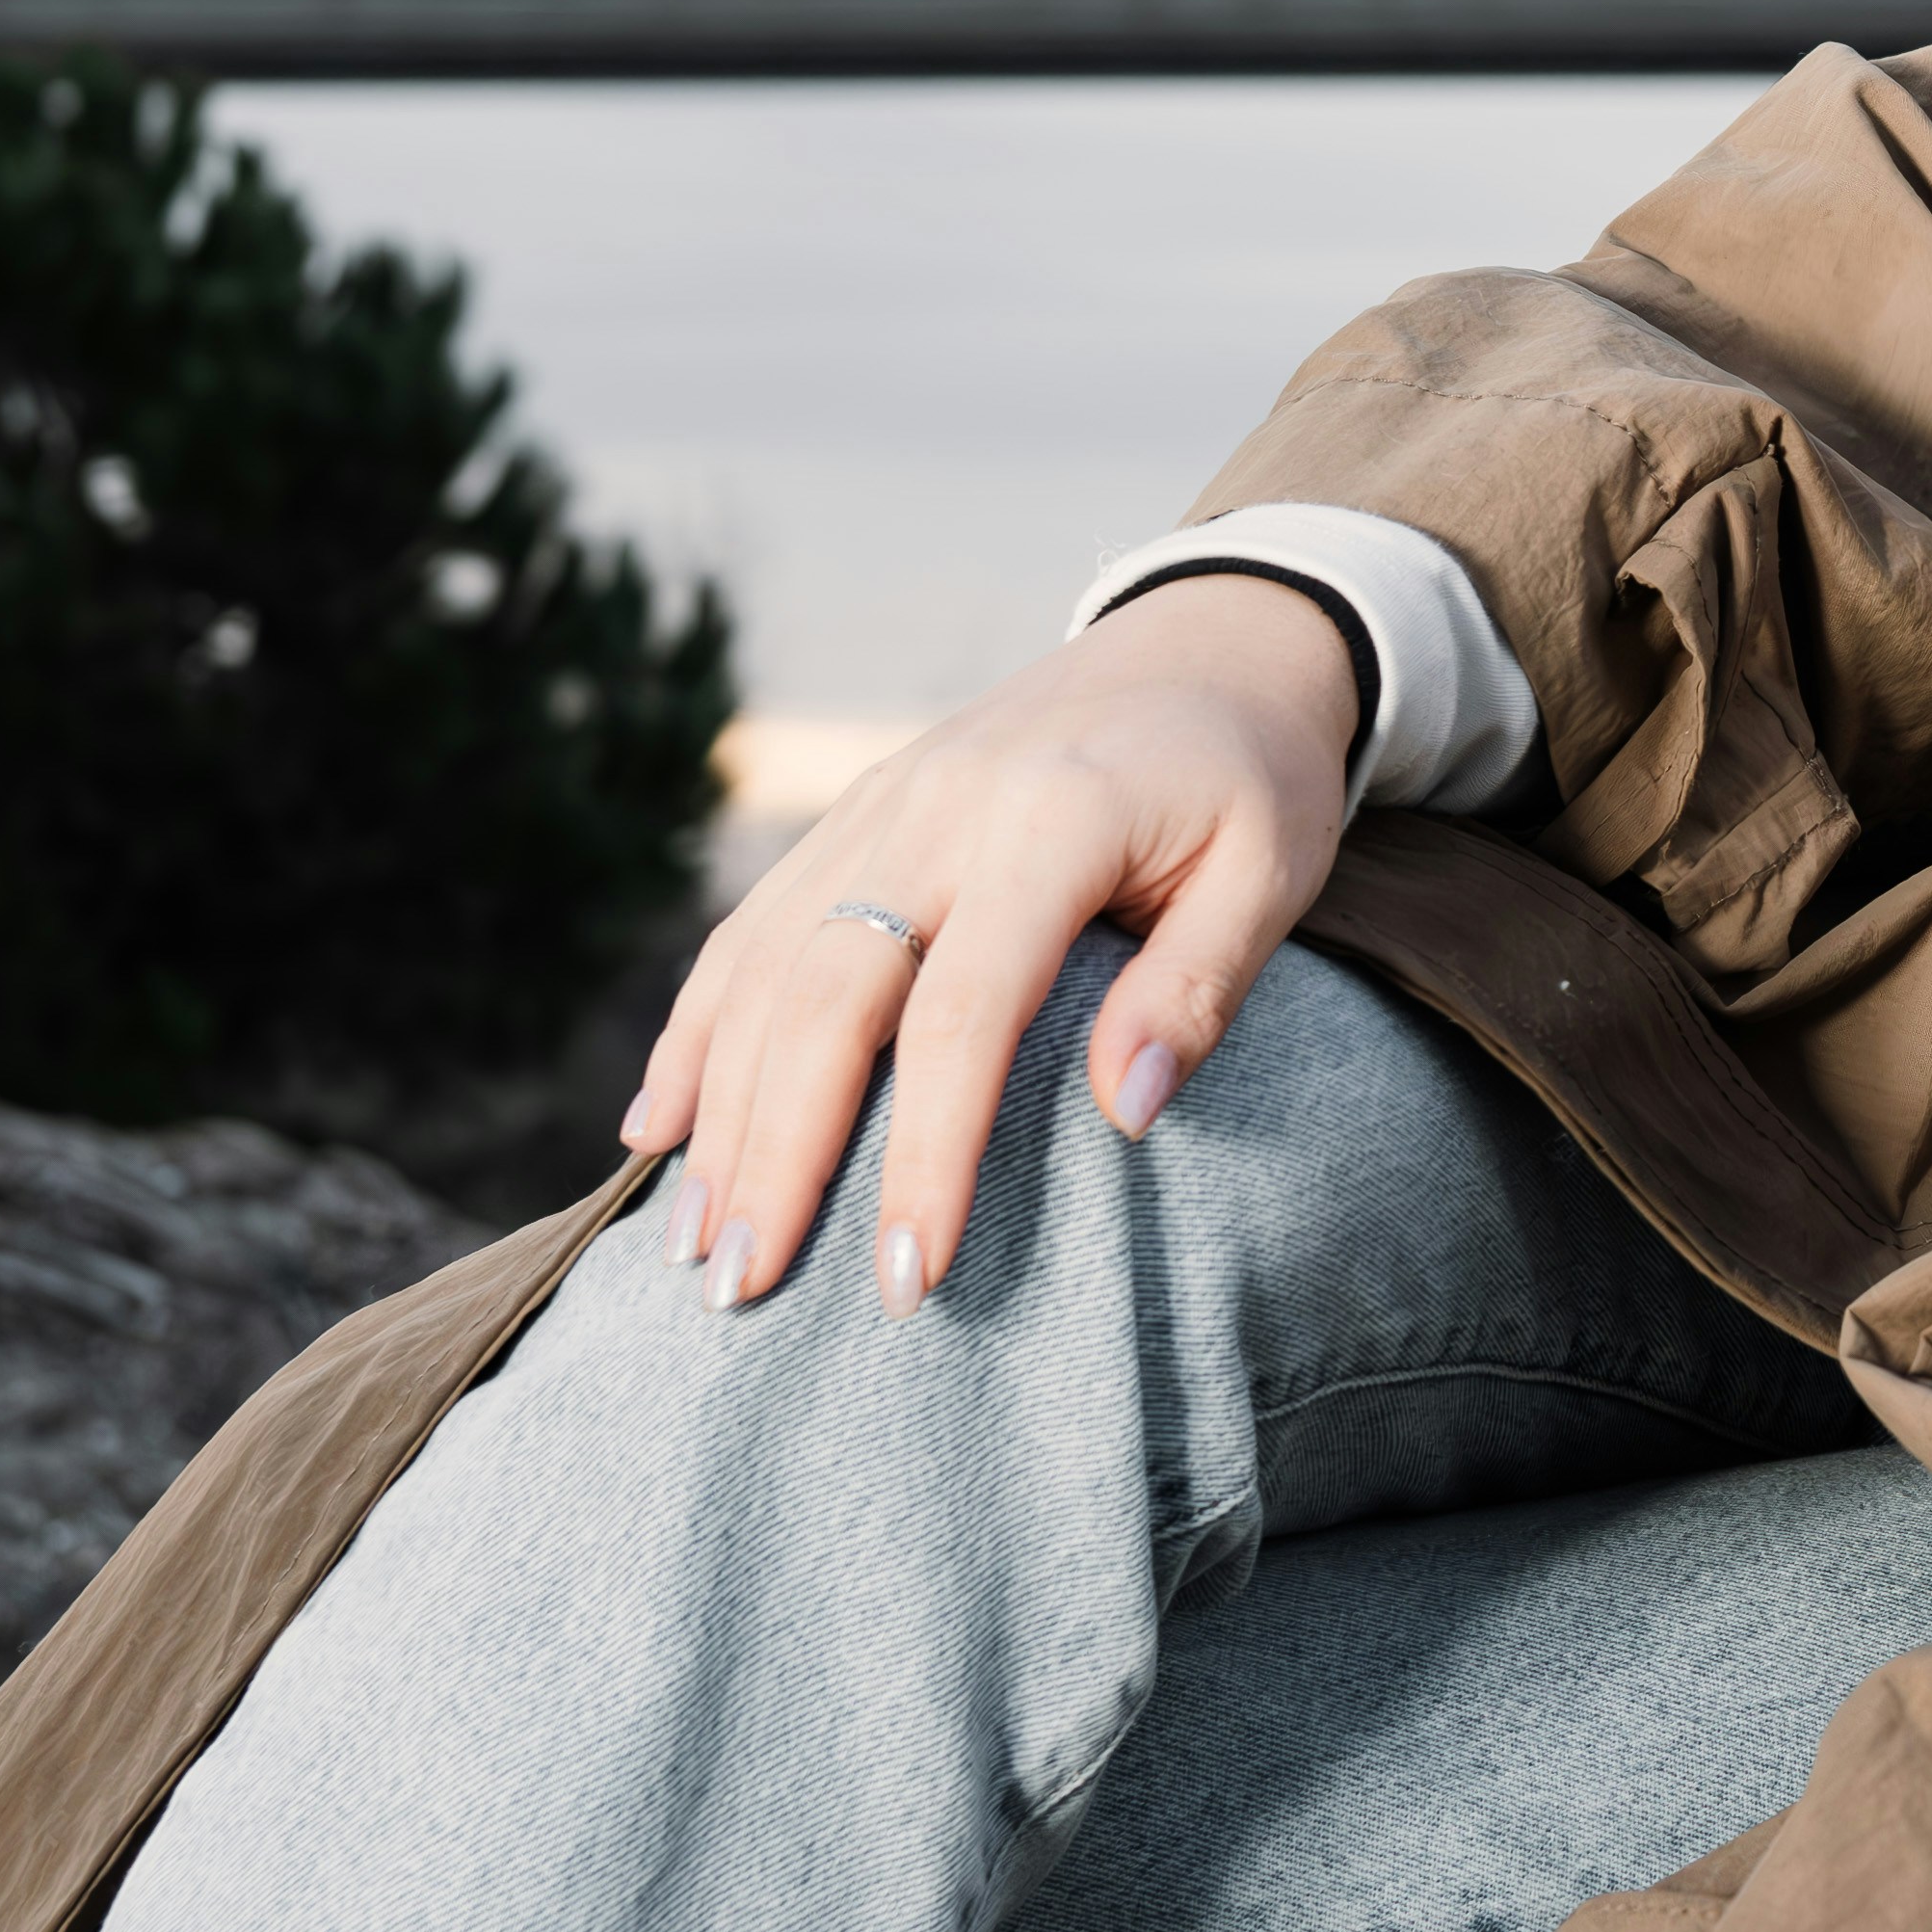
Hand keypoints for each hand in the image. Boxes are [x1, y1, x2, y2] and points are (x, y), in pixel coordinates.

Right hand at [618, 571, 1366, 1311]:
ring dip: (718, 1111)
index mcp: (1050, 822)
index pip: (964, 1013)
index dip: (926, 1152)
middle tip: (743, 1294)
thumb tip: (1125, 1116)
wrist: (1208, 637)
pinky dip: (697, 1029)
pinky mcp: (856, 810)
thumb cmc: (1252, 774)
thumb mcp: (1272, 870)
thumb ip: (1199, 989)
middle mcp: (940, 808)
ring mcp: (882, 803)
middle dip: (775, 1153)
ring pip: (763, 967)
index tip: (909, 1279)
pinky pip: (751, 927)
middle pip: (824, 997)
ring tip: (697, 1248)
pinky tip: (658, 1129)